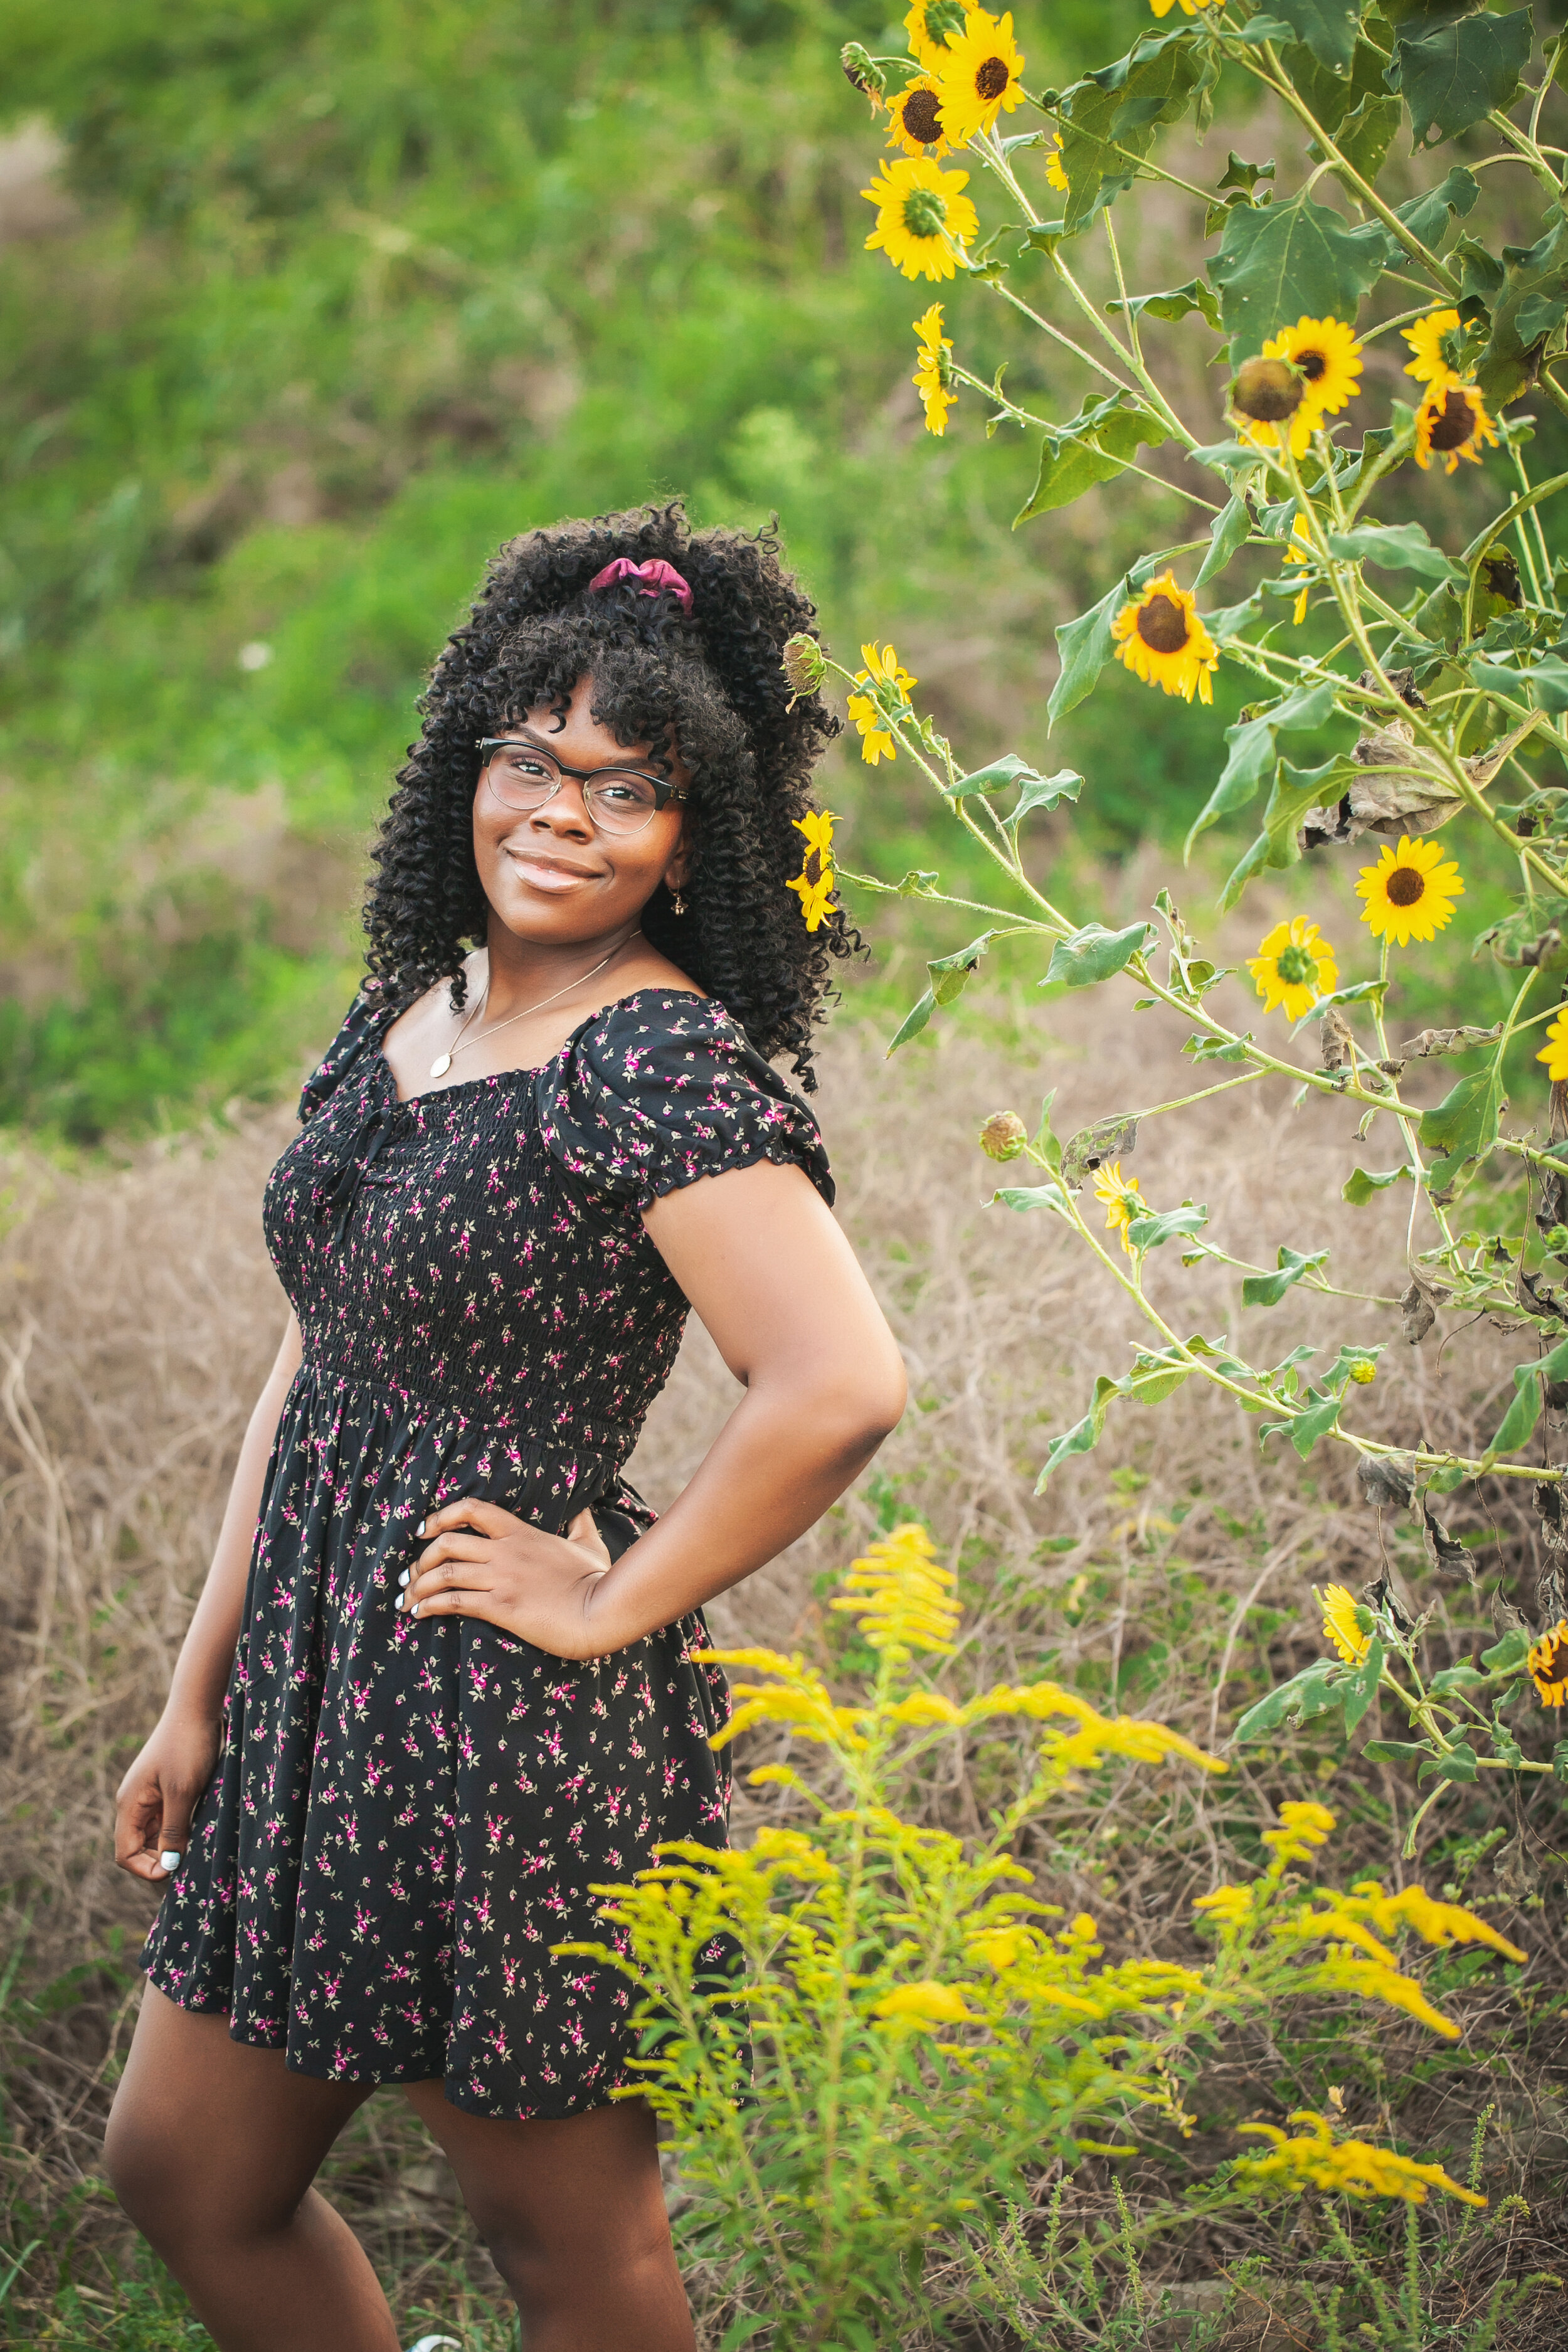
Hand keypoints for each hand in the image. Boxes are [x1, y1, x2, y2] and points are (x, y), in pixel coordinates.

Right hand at [115, 1705, 222, 1882]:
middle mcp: (134, 1802)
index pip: (125, 1853)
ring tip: (195, 1852)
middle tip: (189, 1867)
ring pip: (154, 1835)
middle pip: (139, 1847)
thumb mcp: (183, 1792)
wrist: (196, 1708)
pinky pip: (167, 1819)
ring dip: (171, 1847)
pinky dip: (178, 1830)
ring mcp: (149, 1795)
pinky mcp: (165, 1788)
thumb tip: (168, 1867)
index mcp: (130, 1804)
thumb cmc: (188, 1747)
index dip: (146, 1869)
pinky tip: (198, 1832)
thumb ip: (173, 1830)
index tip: (175, 1872)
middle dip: (159, 1861)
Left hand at [399, 1500, 618, 1659]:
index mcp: (522, 1532)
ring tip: (406, 1600)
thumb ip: (580, 1522)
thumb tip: (582, 1506)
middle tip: (409, 1575)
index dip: (440, 1516)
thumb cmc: (598, 1579)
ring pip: (444, 1574)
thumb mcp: (590, 1543)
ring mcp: (502, 1579)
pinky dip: (430, 1606)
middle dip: (420, 1559)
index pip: (472, 1510)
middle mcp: (506, 1552)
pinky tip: (420, 1614)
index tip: (423, 1530)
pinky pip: (454, 1602)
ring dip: (417, 1587)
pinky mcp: (501, 1607)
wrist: (602, 1611)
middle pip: (446, 1543)